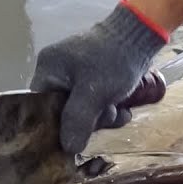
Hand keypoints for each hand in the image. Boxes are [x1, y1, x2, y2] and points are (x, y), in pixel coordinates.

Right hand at [31, 1, 168, 153]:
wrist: (141, 35)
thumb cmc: (114, 60)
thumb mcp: (95, 93)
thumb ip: (78, 121)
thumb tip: (68, 148)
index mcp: (47, 69)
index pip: (41, 107)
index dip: (57, 125)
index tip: (77, 134)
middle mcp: (56, 72)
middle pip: (63, 112)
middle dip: (89, 121)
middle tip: (108, 115)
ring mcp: (74, 75)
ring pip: (82, 111)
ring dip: (103, 116)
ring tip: (120, 110)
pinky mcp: (92, 78)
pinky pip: (94, 103)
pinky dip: (108, 109)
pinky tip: (123, 108)